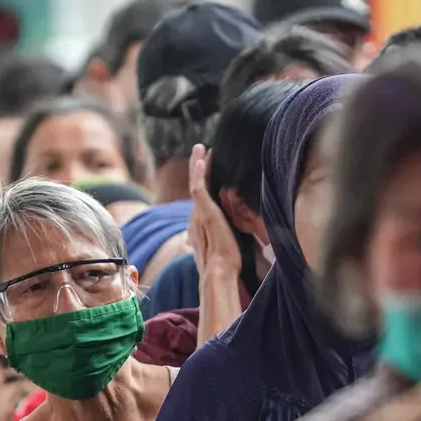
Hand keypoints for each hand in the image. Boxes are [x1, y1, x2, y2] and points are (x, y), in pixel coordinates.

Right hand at [186, 145, 240, 278]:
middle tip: (199, 150)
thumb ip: (221, 241)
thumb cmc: (225, 266)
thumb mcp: (223, 249)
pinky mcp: (204, 213)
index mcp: (200, 224)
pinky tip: (201, 160)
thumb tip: (222, 240)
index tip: (206, 167)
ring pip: (195, 183)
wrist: (219, 272)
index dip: (203, 181)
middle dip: (197, 167)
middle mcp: (196, 217)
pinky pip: (198, 189)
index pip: (201, 197)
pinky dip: (199, 174)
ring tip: (200, 148)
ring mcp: (198, 214)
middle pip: (195, 186)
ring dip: (197, 164)